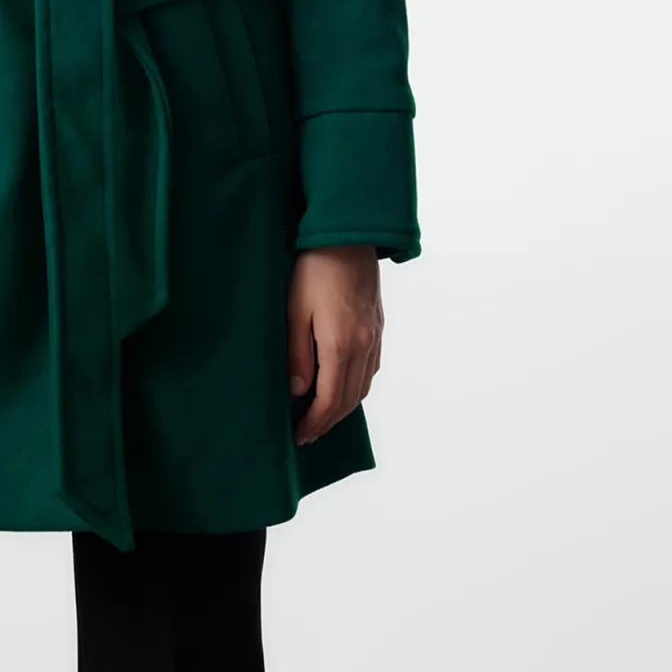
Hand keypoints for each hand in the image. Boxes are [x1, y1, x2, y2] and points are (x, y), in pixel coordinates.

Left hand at [286, 245, 382, 445]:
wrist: (348, 235)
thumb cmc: (314, 268)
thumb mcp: (294, 310)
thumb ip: (297, 353)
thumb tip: (299, 391)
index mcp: (341, 345)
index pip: (329, 400)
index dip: (315, 423)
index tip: (299, 436)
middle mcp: (363, 346)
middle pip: (349, 399)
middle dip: (329, 422)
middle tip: (308, 434)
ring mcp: (374, 336)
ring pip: (363, 386)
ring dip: (344, 407)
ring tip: (323, 416)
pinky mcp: (378, 325)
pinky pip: (371, 368)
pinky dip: (357, 386)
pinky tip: (344, 386)